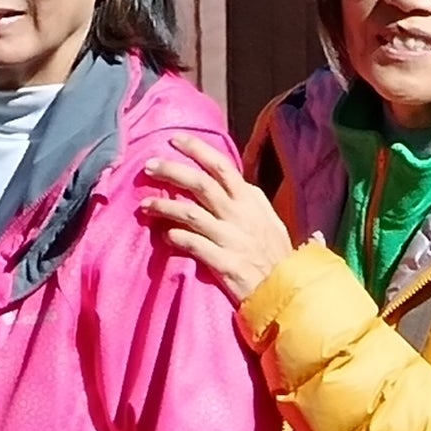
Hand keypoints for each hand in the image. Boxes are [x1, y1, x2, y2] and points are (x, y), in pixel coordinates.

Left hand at [136, 142, 290, 305]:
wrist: (285, 292)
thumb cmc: (276, 255)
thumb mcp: (270, 220)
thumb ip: (252, 201)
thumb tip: (236, 182)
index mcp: (250, 201)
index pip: (221, 166)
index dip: (197, 149)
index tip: (174, 139)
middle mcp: (239, 215)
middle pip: (200, 184)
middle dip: (172, 170)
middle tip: (148, 166)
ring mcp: (231, 239)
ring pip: (190, 213)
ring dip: (164, 206)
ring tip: (145, 205)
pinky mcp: (225, 264)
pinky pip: (194, 245)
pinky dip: (177, 238)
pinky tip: (165, 235)